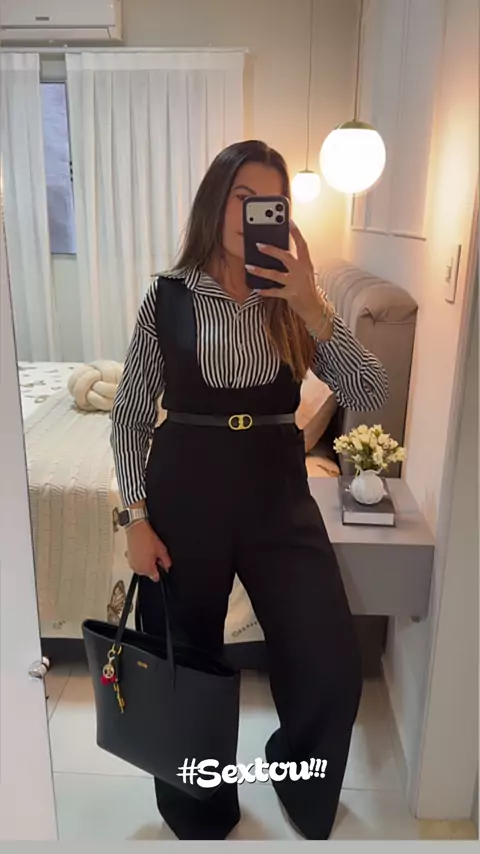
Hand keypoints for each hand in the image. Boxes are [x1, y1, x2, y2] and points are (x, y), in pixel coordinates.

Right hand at [125, 520, 171, 581]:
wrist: (136, 529)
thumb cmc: (147, 538)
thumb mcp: (162, 550)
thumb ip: (166, 561)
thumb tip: (167, 567)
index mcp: (147, 569)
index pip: (155, 578)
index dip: (160, 571)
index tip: (161, 565)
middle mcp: (138, 569)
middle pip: (148, 573)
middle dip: (152, 566)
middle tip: (155, 555)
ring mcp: (132, 564)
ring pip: (142, 568)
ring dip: (145, 563)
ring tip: (148, 552)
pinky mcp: (128, 558)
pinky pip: (136, 562)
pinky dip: (139, 559)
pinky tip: (142, 551)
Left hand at [245, 221, 332, 335]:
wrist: (314, 308)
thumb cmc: (307, 287)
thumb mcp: (304, 272)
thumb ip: (294, 262)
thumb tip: (277, 252)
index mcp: (306, 263)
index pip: (302, 244)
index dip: (296, 232)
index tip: (289, 220)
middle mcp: (301, 271)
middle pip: (285, 257)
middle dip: (271, 250)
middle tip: (258, 245)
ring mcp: (296, 283)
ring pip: (276, 274)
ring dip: (261, 271)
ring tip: (249, 266)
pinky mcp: (291, 295)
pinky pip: (275, 292)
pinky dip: (265, 290)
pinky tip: (256, 288)